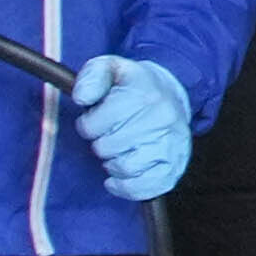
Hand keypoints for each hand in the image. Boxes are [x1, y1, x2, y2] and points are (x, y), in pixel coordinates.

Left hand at [69, 54, 196, 201]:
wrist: (173, 94)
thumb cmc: (135, 86)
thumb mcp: (111, 68)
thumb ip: (91, 77)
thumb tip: (81, 97)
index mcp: (142, 94)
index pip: (93, 125)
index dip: (87, 124)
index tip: (95, 119)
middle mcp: (161, 119)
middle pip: (106, 148)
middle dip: (101, 143)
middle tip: (109, 134)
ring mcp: (171, 144)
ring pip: (124, 167)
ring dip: (113, 163)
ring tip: (118, 151)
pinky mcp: (174, 166)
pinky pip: (144, 187)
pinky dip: (126, 186)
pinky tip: (119, 177)